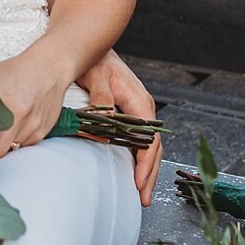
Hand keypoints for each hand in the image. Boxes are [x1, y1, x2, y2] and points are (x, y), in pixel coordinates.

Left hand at [0, 46, 69, 161]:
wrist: (50, 66)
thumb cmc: (17, 71)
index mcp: (0, 99)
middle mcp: (18, 115)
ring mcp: (32, 125)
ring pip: (10, 149)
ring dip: (2, 144)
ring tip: (1, 126)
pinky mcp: (42, 131)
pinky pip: (24, 145)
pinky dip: (16, 139)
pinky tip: (16, 122)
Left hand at [79, 49, 162, 206]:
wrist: (91, 45)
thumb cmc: (94, 60)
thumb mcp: (96, 77)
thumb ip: (101, 100)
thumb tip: (105, 124)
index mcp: (139, 101)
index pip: (148, 139)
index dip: (144, 163)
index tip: (138, 182)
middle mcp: (143, 107)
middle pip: (153, 147)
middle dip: (149, 174)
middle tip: (142, 198)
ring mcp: (138, 110)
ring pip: (149, 145)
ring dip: (146, 169)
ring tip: (141, 192)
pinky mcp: (130, 111)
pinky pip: (140, 139)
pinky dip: (139, 157)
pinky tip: (134, 171)